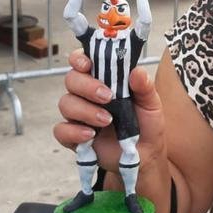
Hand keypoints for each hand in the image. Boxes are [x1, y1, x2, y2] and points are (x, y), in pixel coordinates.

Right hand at [54, 50, 166, 176]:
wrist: (146, 155)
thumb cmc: (146, 124)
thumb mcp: (151, 104)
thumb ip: (145, 87)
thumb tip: (137, 71)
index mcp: (103, 79)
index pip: (82, 60)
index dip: (79, 58)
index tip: (88, 64)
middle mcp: (86, 94)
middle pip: (71, 79)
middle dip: (87, 86)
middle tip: (107, 97)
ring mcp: (78, 115)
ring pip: (65, 103)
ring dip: (85, 110)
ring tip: (107, 121)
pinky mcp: (74, 136)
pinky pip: (61, 130)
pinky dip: (74, 132)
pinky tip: (90, 135)